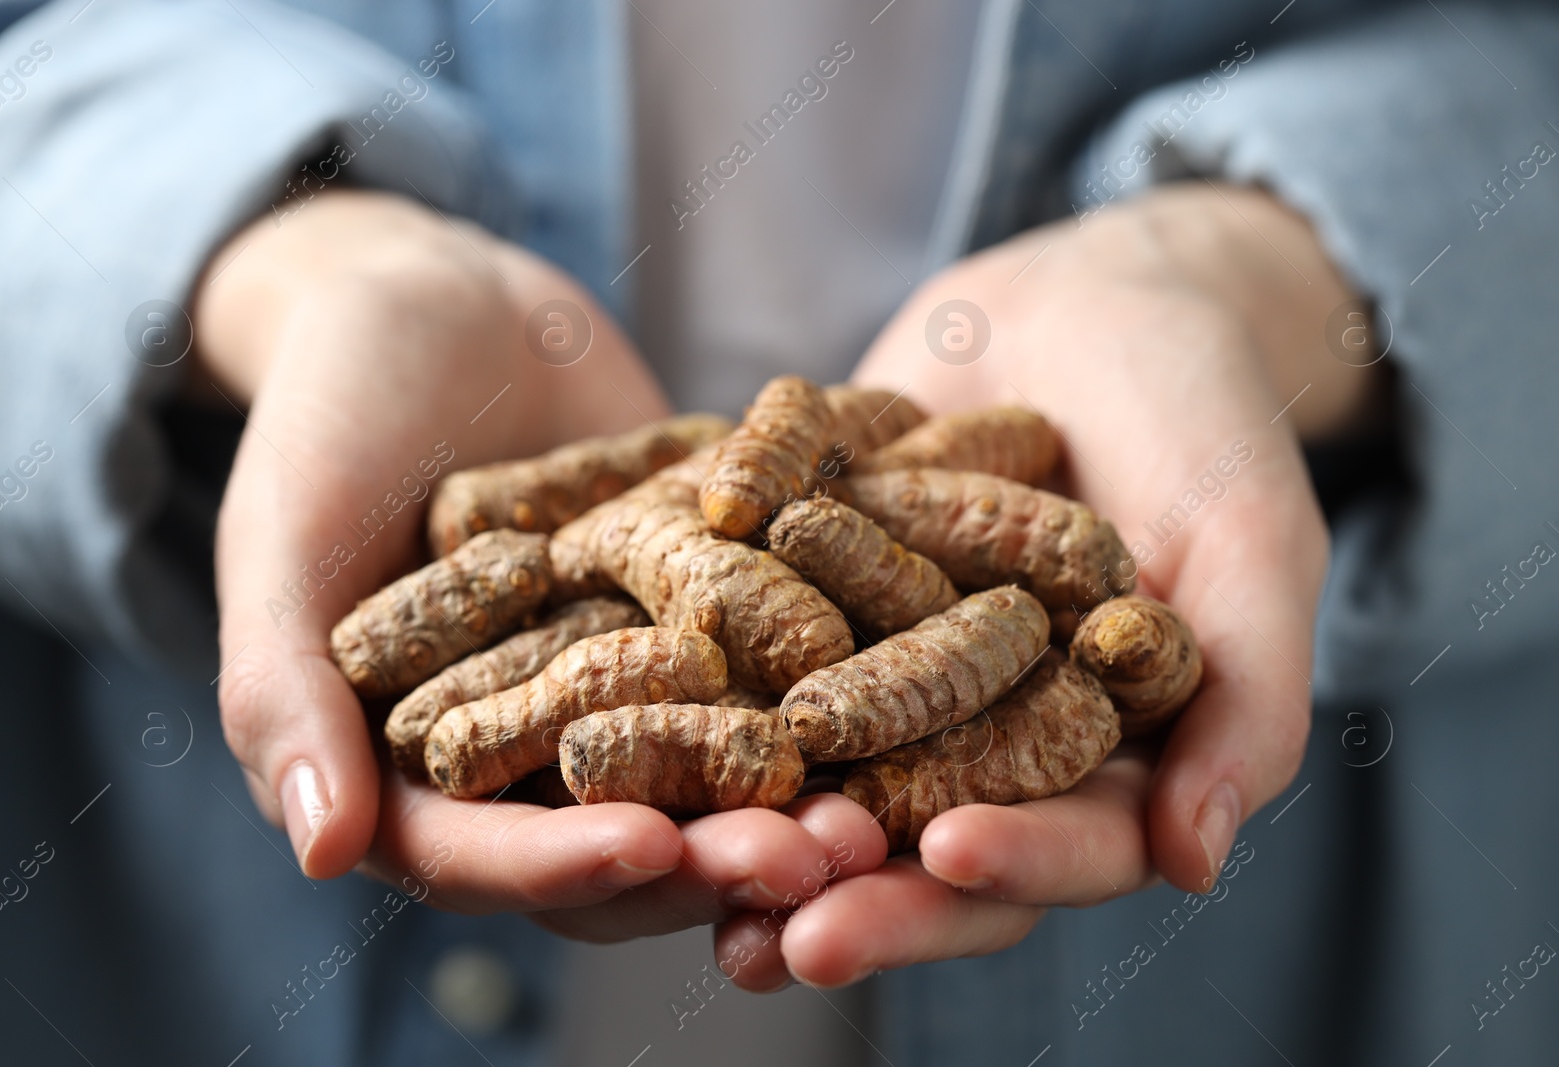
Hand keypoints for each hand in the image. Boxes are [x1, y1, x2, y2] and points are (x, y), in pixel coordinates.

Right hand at [197, 190, 878, 934]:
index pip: (485, 856)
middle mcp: (531, 760)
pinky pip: (772, 673)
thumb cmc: (331, 411)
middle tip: (820, 856)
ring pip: (717, 777)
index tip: (650, 847)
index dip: (563, 864)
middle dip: (718, 855)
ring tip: (883, 806)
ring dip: (798, 800)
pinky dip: (838, 687)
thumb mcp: (285, 534)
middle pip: (625, 838)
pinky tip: (924, 680)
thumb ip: (281, 687)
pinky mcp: (707, 630)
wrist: (438, 304)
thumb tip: (323, 850)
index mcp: (414, 773)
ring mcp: (628, 696)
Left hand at [716, 181, 1378, 987]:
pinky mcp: (810, 620)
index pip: (1069, 843)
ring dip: (761, 833)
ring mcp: (891, 686)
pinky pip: (747, 670)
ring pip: (826, 782)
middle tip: (789, 937)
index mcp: (1106, 760)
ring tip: (690, 871)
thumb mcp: (1247, 538)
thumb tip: (1196, 861)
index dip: (1016, 862)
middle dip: (864, 890)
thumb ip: (1247, 692)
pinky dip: (692, 700)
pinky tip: (619, 727)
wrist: (1087, 299)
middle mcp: (990, 744)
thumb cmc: (1199, 415)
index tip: (949, 855)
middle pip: (929, 845)